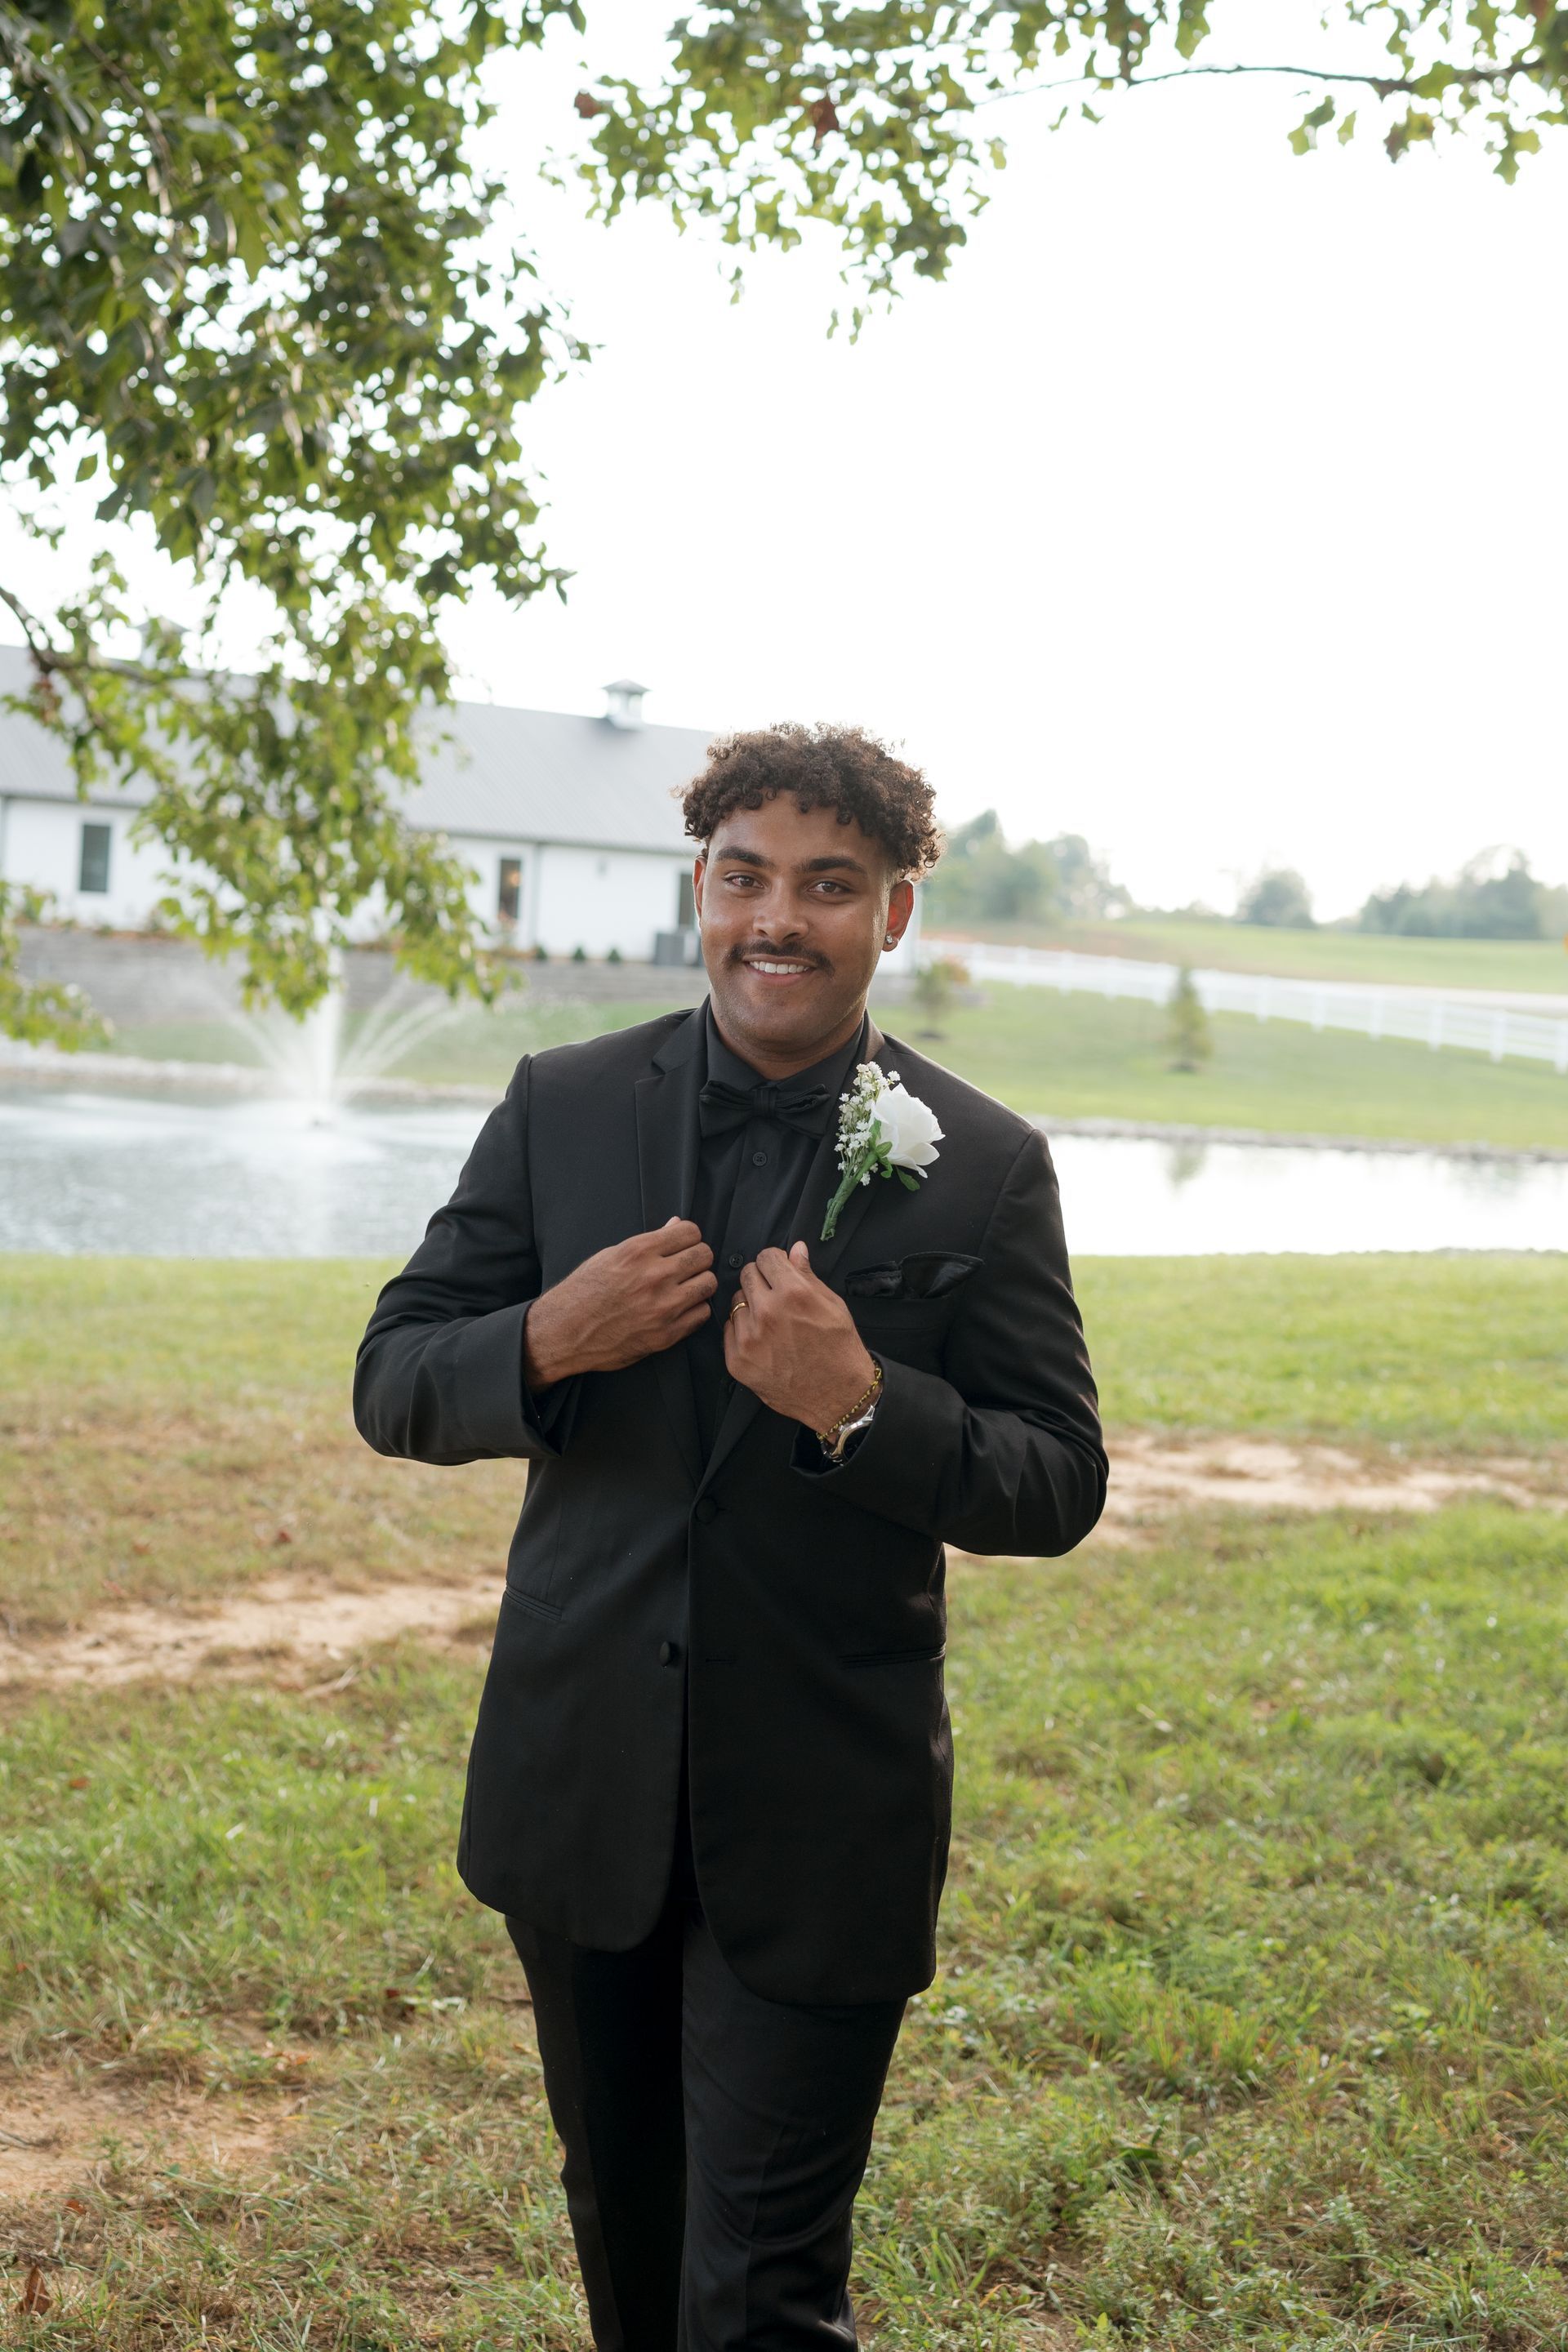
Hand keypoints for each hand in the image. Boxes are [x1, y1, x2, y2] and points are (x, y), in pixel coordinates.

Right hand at [525, 1218, 715, 1385]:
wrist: (565, 1331)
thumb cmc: (584, 1291)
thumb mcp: (610, 1256)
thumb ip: (648, 1242)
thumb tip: (676, 1224)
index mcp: (638, 1252)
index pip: (690, 1231)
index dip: (689, 1237)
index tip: (683, 1245)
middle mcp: (654, 1276)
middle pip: (704, 1255)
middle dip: (697, 1258)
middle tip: (687, 1267)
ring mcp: (662, 1307)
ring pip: (708, 1284)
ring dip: (699, 1283)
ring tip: (685, 1288)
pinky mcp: (666, 1334)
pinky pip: (702, 1314)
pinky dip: (694, 1310)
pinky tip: (681, 1309)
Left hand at [723, 1241, 876, 1432]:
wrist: (838, 1395)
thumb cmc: (839, 1349)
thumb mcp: (832, 1305)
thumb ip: (807, 1275)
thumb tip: (795, 1249)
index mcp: (793, 1293)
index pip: (766, 1257)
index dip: (775, 1262)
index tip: (779, 1272)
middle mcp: (767, 1312)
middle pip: (747, 1275)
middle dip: (761, 1281)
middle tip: (775, 1297)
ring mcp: (749, 1338)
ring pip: (736, 1302)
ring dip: (750, 1306)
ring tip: (771, 1323)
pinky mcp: (737, 1360)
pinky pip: (729, 1329)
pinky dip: (743, 1331)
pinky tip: (763, 1341)